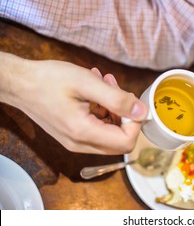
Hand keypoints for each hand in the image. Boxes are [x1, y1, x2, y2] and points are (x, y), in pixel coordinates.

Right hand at [6, 57, 147, 154]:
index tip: (128, 99)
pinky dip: (103, 111)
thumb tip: (143, 112)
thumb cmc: (48, 80)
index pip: (126, 142)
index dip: (135, 122)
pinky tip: (95, 91)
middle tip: (115, 88)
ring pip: (110, 134)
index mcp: (84, 133)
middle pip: (120, 141)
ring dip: (114, 109)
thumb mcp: (87, 83)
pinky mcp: (73, 136)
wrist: (19, 84)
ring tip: (104, 83)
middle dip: (125, 114)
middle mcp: (80, 144)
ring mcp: (75, 142)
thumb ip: (117, 99)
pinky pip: (98, 129)